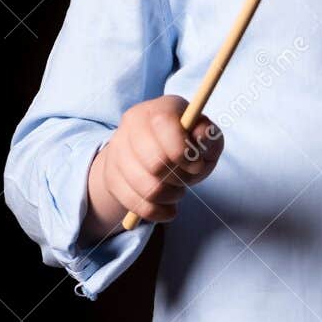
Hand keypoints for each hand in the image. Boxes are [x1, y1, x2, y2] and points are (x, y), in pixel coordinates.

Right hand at [85, 94, 223, 235]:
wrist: (152, 155)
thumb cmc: (185, 144)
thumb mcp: (204, 138)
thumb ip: (210, 136)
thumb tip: (203, 136)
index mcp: (157, 109)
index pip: (163, 125)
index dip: (183, 151)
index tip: (196, 165)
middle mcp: (131, 124)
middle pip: (154, 163)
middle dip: (180, 178)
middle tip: (187, 177)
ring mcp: (117, 150)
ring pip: (147, 188)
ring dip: (171, 196)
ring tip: (178, 189)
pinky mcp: (111, 177)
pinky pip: (136, 204)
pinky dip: (158, 212)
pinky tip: (168, 208)